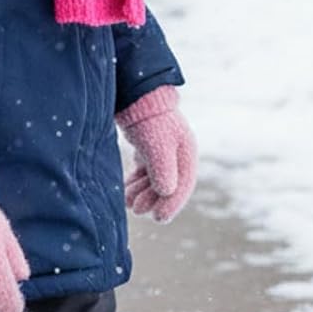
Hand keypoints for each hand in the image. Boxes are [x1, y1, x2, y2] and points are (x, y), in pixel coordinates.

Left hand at [117, 86, 196, 223]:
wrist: (134, 93)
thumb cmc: (149, 118)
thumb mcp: (157, 145)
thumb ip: (163, 170)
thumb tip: (167, 193)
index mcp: (186, 152)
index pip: (183, 185)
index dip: (171, 204)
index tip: (158, 218)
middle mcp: (177, 152)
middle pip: (168, 184)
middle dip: (152, 199)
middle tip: (137, 210)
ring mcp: (162, 149)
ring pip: (154, 178)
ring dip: (142, 192)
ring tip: (128, 203)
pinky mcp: (147, 145)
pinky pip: (145, 170)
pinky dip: (136, 181)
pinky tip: (126, 190)